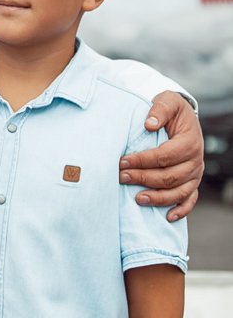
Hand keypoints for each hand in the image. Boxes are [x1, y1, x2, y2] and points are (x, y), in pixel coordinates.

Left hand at [119, 90, 203, 220]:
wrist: (183, 118)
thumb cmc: (172, 110)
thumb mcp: (167, 100)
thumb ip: (159, 109)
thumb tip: (149, 124)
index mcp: (189, 142)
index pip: (165, 156)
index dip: (143, 160)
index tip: (123, 161)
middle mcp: (195, 160)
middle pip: (169, 176)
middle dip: (144, 178)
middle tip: (121, 177)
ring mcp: (195, 174)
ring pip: (178, 191)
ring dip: (158, 197)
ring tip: (137, 199)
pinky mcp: (192, 183)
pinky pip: (190, 200)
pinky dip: (181, 210)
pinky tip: (168, 217)